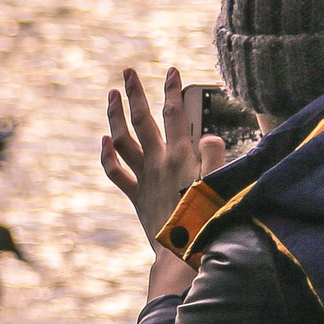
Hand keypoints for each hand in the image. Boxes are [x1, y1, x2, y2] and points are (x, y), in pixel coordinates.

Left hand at [102, 67, 226, 296]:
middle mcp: (158, 162)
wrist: (183, 254)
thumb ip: (214, 156)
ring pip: (122, 139)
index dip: (172, 90)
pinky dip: (107, 155)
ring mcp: (143, 178)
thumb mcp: (218, 184)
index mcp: (181, 156)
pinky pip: (115, 171)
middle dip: (135, 93)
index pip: (174, 114)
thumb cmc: (207, 221)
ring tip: (112, 95)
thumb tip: (207, 135)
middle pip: (142, 119)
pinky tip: (104, 140)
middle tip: (127, 71)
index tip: (170, 70)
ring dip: (115, 116)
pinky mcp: (135, 196)